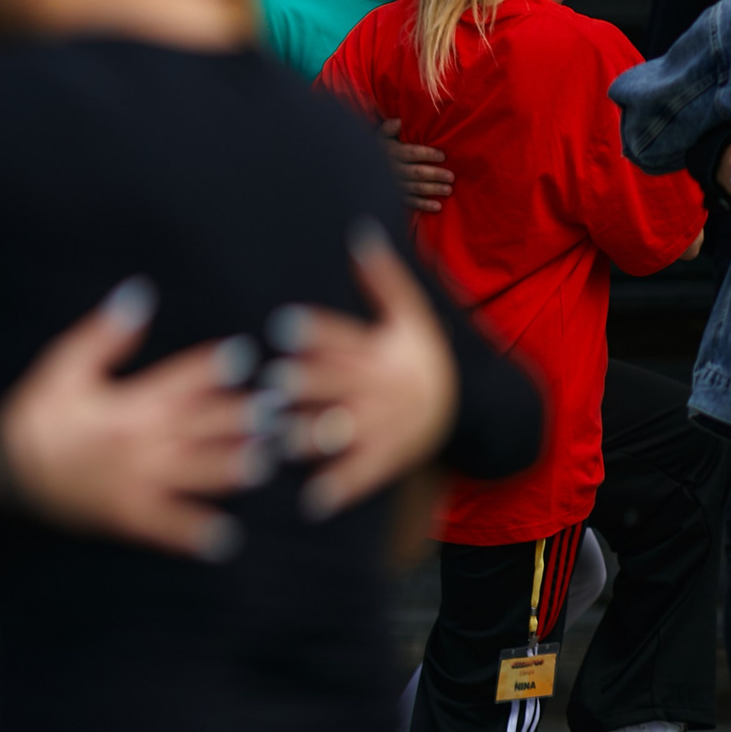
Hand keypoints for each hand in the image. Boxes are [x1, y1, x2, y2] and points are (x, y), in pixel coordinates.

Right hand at [0, 279, 262, 559]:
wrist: (3, 470)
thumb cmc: (36, 414)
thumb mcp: (63, 365)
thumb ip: (105, 333)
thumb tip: (139, 295)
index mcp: (127, 404)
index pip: (179, 379)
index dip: (213, 365)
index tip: (245, 356)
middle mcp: (139, 443)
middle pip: (199, 426)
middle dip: (240, 416)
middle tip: (280, 410)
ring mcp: (135, 482)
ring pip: (193, 475)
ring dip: (231, 468)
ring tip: (264, 462)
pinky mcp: (126, 516)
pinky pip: (165, 528)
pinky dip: (193, 535)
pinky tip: (224, 539)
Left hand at [261, 222, 457, 518]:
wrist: (461, 408)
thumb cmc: (418, 356)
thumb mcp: (411, 317)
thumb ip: (384, 279)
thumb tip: (361, 230)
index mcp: (382, 351)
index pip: (346, 338)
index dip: (316, 331)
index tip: (282, 324)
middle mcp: (382, 390)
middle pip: (340, 386)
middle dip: (307, 385)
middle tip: (269, 384)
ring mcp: (384, 427)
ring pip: (343, 432)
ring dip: (309, 437)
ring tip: (273, 440)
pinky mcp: (385, 460)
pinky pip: (361, 476)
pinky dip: (337, 489)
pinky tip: (308, 500)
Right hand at [380, 119, 451, 214]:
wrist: (362, 169)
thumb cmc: (378, 150)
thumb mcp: (380, 136)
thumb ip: (388, 129)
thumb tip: (398, 122)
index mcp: (390, 153)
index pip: (411, 153)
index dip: (427, 154)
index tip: (443, 156)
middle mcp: (392, 170)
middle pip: (416, 172)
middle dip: (434, 174)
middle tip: (451, 176)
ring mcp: (394, 185)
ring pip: (415, 188)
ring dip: (432, 189)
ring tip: (448, 190)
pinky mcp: (395, 197)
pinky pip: (410, 202)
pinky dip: (423, 205)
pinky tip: (437, 207)